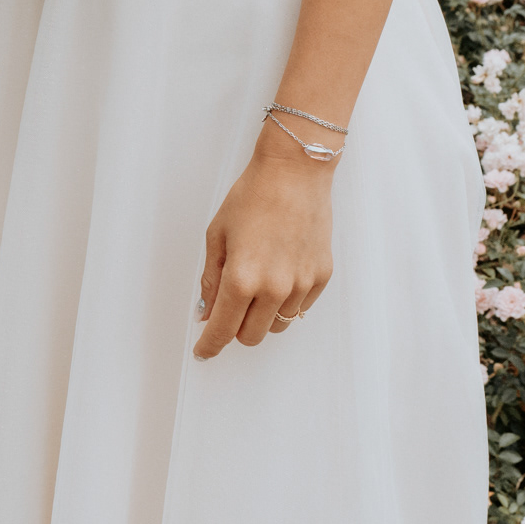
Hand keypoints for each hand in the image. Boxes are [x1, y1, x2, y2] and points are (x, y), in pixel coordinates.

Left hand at [193, 131, 334, 358]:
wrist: (294, 172)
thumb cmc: (253, 196)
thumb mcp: (218, 234)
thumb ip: (211, 279)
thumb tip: (207, 312)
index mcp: (242, 278)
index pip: (223, 330)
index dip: (210, 345)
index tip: (204, 351)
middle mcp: (274, 288)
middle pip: (251, 336)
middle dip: (235, 327)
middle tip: (230, 305)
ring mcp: (301, 285)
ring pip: (277, 326)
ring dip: (262, 315)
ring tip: (259, 279)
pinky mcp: (320, 277)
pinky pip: (299, 308)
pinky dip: (286, 300)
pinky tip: (280, 270)